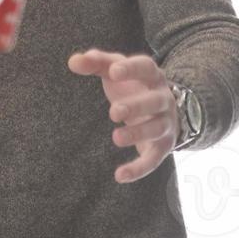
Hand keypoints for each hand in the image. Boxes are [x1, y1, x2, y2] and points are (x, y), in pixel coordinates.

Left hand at [68, 48, 179, 183]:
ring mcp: (165, 123)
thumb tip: (73, 61)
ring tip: (116, 137)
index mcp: (152, 75)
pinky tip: (120, 175)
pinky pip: (154, 159)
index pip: (146, 67)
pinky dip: (139, 169)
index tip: (113, 72)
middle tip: (113, 112)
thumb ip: (96, 63)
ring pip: (156, 129)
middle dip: (136, 106)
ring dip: (138, 134)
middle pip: (155, 101)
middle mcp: (164, 98)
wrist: (164, 110)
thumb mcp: (116, 70)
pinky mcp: (162, 146)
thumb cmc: (132, 85)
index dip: (131, 69)